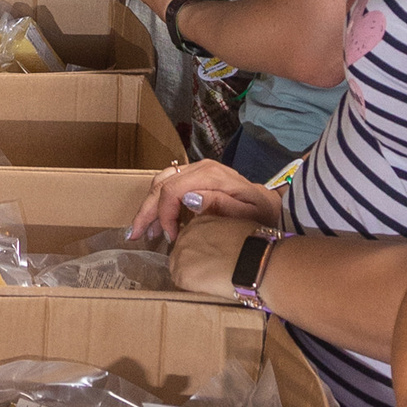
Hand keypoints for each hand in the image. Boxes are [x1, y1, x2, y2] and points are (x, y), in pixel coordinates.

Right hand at [131, 159, 284, 241]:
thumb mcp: (247, 214)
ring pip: (160, 183)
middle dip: (146, 211)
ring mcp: (197, 171)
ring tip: (143, 232)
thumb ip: (219, 205)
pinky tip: (156, 222)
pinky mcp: (196, 177)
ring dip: (148, 207)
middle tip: (135, 235)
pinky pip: (168, 185)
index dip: (164, 215)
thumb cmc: (261, 214)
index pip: (173, 190)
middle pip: (161, 185)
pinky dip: (157, 203)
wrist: (271, 206)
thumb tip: (188, 199)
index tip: (169, 238)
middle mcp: (201, 168)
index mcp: (211, 175)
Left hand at [168, 212, 267, 298]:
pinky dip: (192, 288)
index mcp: (199, 222)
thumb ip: (221, 232)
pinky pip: (182, 284)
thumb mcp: (236, 226)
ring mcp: (181, 255)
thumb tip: (223, 243)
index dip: (200, 251)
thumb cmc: (255, 244)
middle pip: (182, 253)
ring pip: (179, 269)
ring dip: (191, 276)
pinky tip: (208, 288)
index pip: (191, 239)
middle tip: (210, 273)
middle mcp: (185, 235)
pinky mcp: (181, 275)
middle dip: (193, 263)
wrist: (255, 261)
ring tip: (211, 282)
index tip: (210, 259)